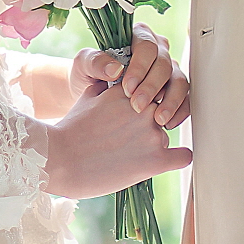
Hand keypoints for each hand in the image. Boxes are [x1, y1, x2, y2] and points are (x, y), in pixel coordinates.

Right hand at [42, 81, 192, 200]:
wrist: (60, 160)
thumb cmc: (69, 131)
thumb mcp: (87, 97)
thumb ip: (107, 87)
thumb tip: (117, 82)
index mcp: (129, 89)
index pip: (151, 89)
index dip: (144, 101)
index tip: (135, 114)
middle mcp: (145, 108)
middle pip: (162, 110)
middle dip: (151, 121)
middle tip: (130, 138)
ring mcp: (152, 133)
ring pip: (167, 133)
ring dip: (154, 143)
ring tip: (131, 156)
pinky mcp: (156, 159)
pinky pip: (183, 156)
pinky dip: (178, 158)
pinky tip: (168, 161)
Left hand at [70, 23, 190, 129]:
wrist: (93, 97)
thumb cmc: (88, 75)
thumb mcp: (84, 65)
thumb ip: (96, 62)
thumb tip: (115, 68)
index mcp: (137, 37)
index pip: (146, 46)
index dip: (140, 67)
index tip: (128, 87)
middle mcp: (157, 51)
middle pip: (165, 64)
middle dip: (152, 87)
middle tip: (138, 106)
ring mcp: (167, 70)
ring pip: (179, 81)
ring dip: (171, 101)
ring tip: (158, 119)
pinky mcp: (173, 89)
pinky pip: (185, 98)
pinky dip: (179, 111)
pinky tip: (168, 123)